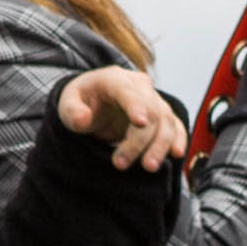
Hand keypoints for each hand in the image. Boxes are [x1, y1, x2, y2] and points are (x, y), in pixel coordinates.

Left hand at [57, 65, 183, 171]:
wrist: (94, 101)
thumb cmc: (81, 101)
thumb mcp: (67, 105)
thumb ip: (73, 112)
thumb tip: (83, 119)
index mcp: (114, 78)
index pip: (127, 91)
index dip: (135, 106)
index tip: (140, 123)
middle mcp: (139, 85)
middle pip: (150, 111)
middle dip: (140, 140)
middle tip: (121, 164)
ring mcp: (153, 99)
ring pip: (166, 121)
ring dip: (160, 146)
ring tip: (148, 167)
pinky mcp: (162, 115)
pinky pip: (176, 126)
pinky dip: (178, 139)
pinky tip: (176, 154)